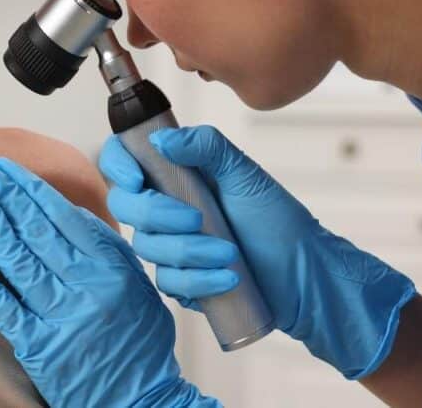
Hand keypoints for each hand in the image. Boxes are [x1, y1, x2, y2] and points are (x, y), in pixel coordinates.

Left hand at [0, 156, 218, 407]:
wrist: (140, 398)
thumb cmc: (138, 340)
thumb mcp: (134, 281)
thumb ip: (104, 245)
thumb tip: (66, 210)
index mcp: (109, 265)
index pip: (61, 215)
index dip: (28, 187)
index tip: (5, 167)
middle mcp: (86, 286)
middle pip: (34, 229)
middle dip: (2, 193)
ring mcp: (61, 316)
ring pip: (16, 259)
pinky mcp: (39, 347)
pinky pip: (3, 306)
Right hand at [101, 126, 415, 379]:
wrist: (304, 273)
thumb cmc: (277, 220)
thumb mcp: (245, 173)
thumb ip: (207, 146)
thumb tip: (163, 139)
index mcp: (174, 174)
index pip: (124, 161)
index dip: (117, 166)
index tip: (137, 179)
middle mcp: (165, 207)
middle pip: (126, 207)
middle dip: (158, 215)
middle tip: (197, 219)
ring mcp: (171, 245)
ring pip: (149, 248)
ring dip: (188, 252)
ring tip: (229, 253)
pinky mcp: (181, 280)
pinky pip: (169, 282)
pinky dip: (198, 280)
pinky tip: (227, 277)